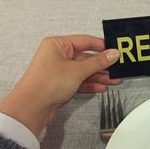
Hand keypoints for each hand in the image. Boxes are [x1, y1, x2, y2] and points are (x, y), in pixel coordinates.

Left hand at [0, 35, 120, 136]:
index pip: (85, 41)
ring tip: (114, 80)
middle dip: (102, 65)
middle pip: (86, 58)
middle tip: (117, 68)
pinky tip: (101, 87)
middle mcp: (58, 56)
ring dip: (99, 77)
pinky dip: (91, 85)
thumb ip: (97, 62)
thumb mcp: (77, 70)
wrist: (33, 107)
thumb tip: (112, 54)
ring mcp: (60, 71)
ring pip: (84, 71)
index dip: (101, 46)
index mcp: (58, 45)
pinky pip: (80, 82)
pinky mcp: (61, 85)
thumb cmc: (45, 84)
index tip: (115, 51)